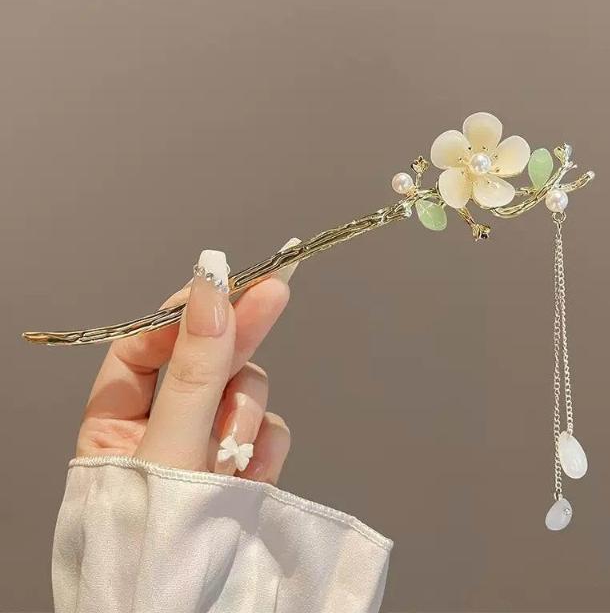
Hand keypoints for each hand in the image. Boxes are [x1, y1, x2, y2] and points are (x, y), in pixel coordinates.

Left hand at [76, 243, 297, 484]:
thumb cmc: (153, 541)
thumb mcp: (168, 450)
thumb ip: (194, 374)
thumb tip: (211, 292)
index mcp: (117, 420)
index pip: (147, 345)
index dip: (186, 314)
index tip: (224, 284)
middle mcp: (163, 424)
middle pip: (205, 357)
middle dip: (239, 332)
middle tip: (276, 285)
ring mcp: (208, 442)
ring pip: (243, 392)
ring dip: (244, 416)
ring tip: (232, 456)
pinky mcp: (245, 462)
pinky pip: (267, 430)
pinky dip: (264, 447)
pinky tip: (250, 473)